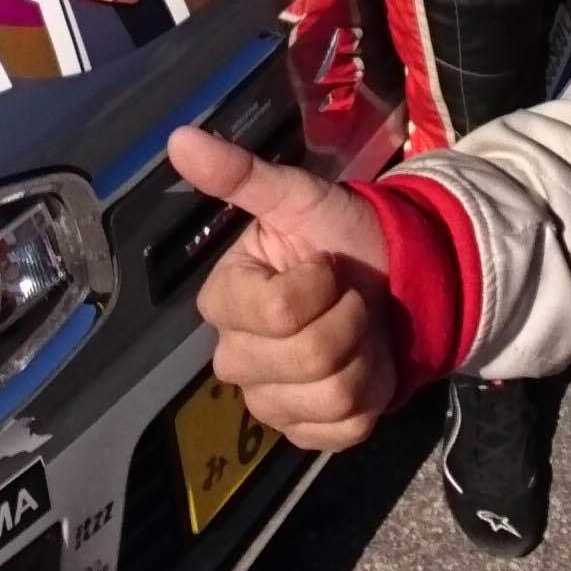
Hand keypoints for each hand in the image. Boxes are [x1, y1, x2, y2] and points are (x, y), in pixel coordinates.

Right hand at [169, 125, 396, 450]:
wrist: (392, 278)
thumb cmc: (337, 235)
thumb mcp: (297, 197)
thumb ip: (240, 174)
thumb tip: (178, 137)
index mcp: (224, 301)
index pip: (277, 313)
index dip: (320, 285)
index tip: (326, 264)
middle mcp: (235, 357)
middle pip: (307, 358)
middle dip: (349, 318)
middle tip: (348, 295)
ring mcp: (268, 401)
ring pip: (331, 396)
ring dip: (366, 354)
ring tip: (359, 328)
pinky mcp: (305, 433)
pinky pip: (346, 428)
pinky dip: (372, 392)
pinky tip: (365, 365)